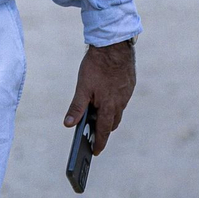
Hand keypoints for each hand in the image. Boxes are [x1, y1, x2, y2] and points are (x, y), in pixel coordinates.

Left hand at [63, 39, 136, 154]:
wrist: (114, 45)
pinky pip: (122, 99)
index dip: (99, 143)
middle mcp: (120, 102)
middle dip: (104, 130)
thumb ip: (77, 107)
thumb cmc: (96, 66)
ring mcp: (127, 93)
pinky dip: (114, 103)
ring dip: (109, 116)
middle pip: (112, 123)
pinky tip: (107, 97)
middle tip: (94, 134)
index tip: (95, 152)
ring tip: (98, 116)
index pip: (104, 131)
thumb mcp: (82, 87)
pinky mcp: (129, 84)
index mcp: (109, 106)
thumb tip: (68, 125)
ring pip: (118, 110)